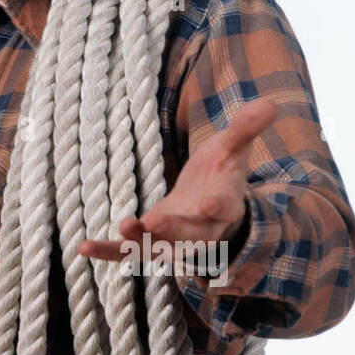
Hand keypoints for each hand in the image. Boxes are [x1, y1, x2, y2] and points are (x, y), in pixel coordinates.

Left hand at [78, 97, 277, 265]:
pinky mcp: (152, 243)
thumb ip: (245, 129)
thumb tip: (271, 103)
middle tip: (152, 222)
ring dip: (139, 243)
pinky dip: (109, 251)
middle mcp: (202, 229)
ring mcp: (175, 240)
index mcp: (225, 203)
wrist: (211, 204)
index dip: (218, 207)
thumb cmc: (222, 173)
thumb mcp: (233, 148)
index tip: (210, 205)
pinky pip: (129, 251)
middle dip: (173, 230)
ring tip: (122, 229)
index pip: (224, 208)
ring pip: (159, 248)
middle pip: (190, 235)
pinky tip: (84, 248)